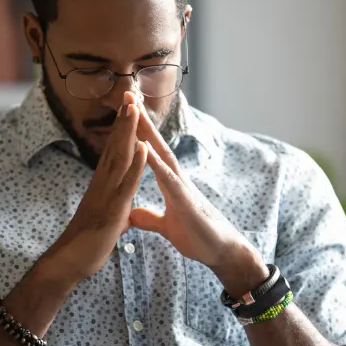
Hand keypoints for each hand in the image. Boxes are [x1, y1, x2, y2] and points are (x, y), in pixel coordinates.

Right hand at [41, 91, 147, 284]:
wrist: (69, 263)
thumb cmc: (87, 244)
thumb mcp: (107, 223)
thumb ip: (117, 212)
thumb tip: (124, 212)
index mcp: (103, 186)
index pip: (114, 153)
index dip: (121, 131)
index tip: (128, 110)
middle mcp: (102, 184)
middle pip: (114, 147)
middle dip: (124, 122)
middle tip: (131, 95)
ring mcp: (106, 194)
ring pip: (119, 158)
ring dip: (128, 133)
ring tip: (135, 109)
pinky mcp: (112, 208)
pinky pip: (126, 183)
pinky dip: (137, 164)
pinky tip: (145, 147)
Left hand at [129, 103, 266, 287]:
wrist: (220, 252)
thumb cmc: (197, 237)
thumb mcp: (166, 226)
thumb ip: (151, 218)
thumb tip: (134, 213)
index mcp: (170, 183)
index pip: (150, 152)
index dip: (137, 133)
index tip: (125, 112)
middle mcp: (176, 178)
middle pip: (155, 143)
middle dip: (141, 120)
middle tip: (127, 94)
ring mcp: (182, 187)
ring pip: (162, 153)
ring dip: (147, 132)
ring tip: (134, 111)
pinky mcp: (185, 200)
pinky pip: (168, 179)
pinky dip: (155, 163)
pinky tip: (145, 150)